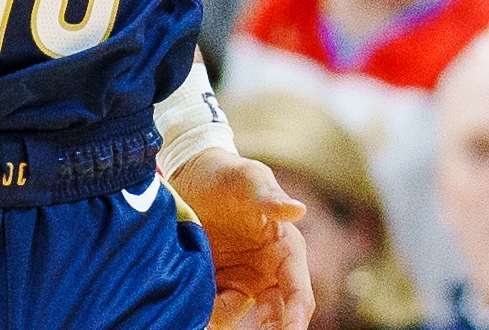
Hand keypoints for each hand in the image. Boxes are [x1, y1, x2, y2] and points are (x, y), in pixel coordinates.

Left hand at [168, 148, 312, 329]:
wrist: (190, 173)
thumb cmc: (228, 173)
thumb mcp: (249, 178)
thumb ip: (270, 197)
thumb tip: (298, 210)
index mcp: (286, 250)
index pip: (298, 293)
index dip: (296, 317)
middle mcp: (267, 271)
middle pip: (276, 315)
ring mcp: (240, 278)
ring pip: (237, 312)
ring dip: (223, 315)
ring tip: (204, 310)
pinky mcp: (214, 281)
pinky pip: (213, 304)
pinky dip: (205, 308)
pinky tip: (191, 303)